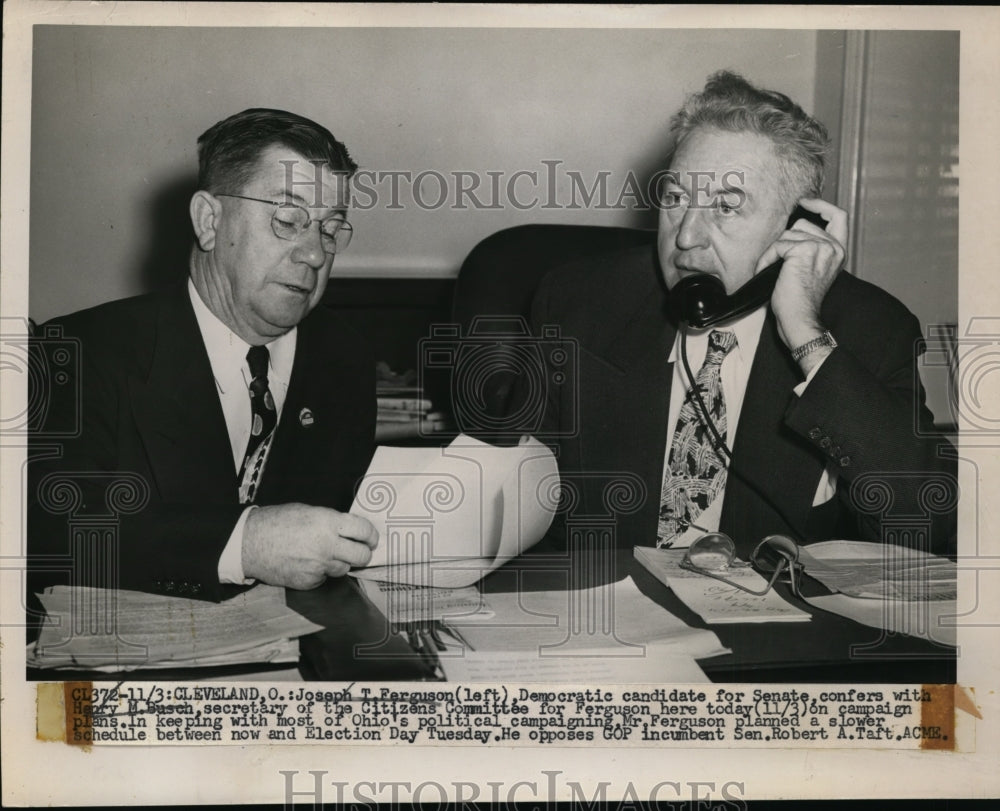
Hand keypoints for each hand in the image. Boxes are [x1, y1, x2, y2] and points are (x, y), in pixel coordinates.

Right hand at [241, 503, 378, 589]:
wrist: (249, 542)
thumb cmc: (277, 522)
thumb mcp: (308, 511)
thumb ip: (332, 522)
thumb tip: (350, 530)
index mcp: (328, 523)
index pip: (364, 531)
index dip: (371, 535)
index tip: (371, 538)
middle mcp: (327, 546)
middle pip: (362, 556)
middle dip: (363, 553)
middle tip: (359, 550)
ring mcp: (318, 566)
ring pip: (344, 569)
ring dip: (339, 562)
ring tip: (324, 553)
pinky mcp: (309, 582)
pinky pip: (325, 578)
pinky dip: (321, 572)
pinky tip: (308, 563)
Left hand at [755, 198, 847, 355]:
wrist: (799, 319)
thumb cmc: (799, 300)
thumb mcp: (812, 268)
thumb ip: (811, 247)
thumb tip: (791, 228)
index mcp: (838, 251)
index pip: (839, 216)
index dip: (821, 205)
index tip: (804, 202)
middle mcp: (834, 247)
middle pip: (802, 224)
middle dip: (785, 241)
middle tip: (777, 261)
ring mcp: (821, 247)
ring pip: (788, 233)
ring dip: (775, 251)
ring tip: (773, 270)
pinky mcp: (805, 250)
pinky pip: (778, 245)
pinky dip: (767, 258)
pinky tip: (767, 271)